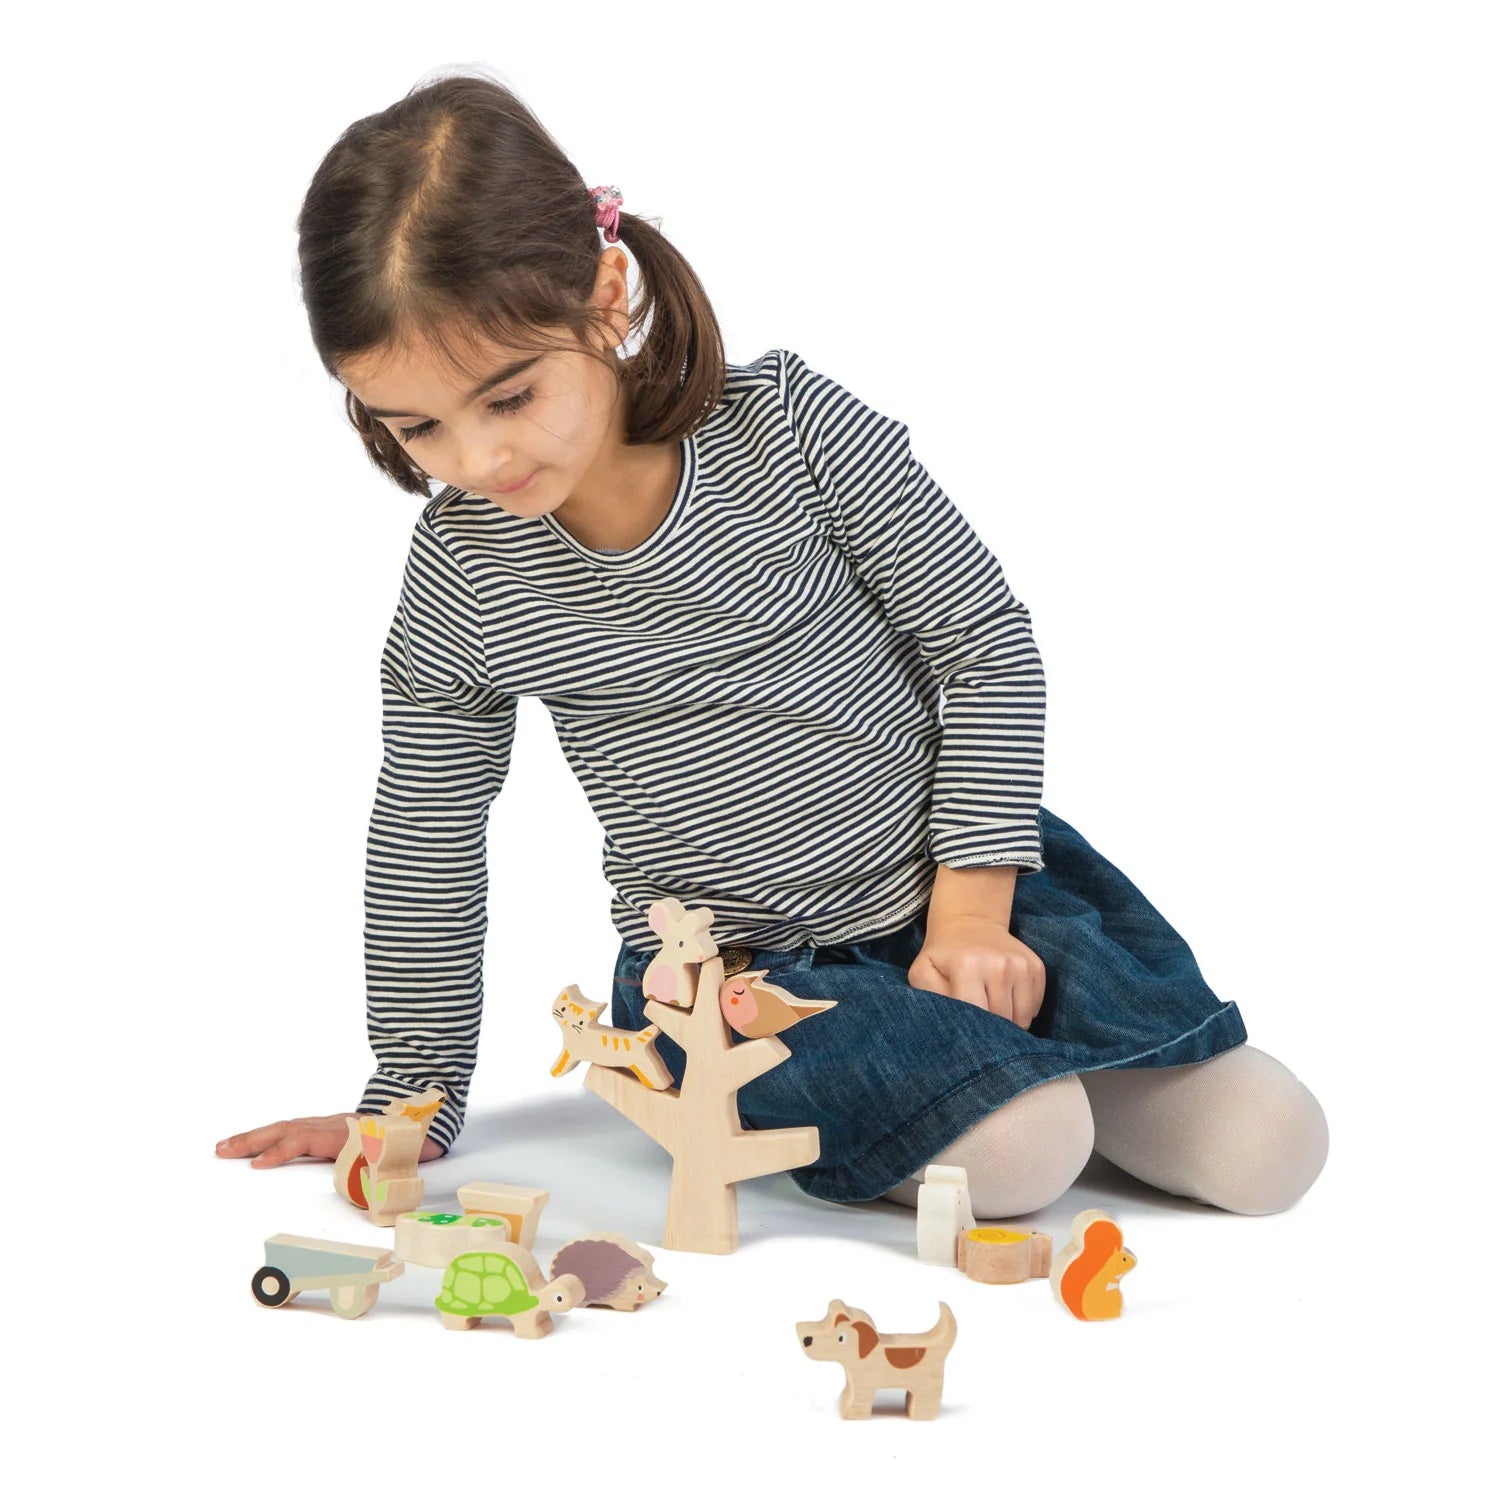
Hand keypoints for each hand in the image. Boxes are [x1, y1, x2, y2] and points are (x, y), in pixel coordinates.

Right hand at [215, 1113, 445, 1168]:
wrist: (419, 1119)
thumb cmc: (407, 1144)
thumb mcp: (399, 1158)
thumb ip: (383, 1172)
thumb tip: (375, 1191)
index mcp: (347, 1133)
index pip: (307, 1139)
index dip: (282, 1151)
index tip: (259, 1165)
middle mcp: (332, 1124)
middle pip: (288, 1128)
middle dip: (253, 1140)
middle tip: (222, 1151)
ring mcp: (327, 1122)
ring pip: (286, 1126)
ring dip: (254, 1136)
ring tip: (224, 1146)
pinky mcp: (324, 1126)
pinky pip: (292, 1128)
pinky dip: (268, 1134)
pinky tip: (252, 1143)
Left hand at [909, 915, 1046, 1027]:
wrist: (971, 922)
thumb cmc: (943, 955)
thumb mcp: (923, 972)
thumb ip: (930, 998)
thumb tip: (952, 1024)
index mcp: (968, 967)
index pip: (977, 1017)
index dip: (971, 1032)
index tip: (964, 1034)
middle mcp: (999, 965)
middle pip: (1001, 1020)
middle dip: (990, 1029)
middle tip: (977, 1021)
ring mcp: (1021, 965)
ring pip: (1021, 1019)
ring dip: (1008, 1022)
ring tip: (990, 1009)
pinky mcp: (1036, 967)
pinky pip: (1034, 1008)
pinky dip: (1022, 1011)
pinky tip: (1005, 999)